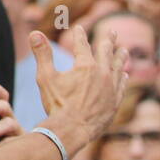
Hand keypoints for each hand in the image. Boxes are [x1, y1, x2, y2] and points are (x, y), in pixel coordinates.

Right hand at [32, 26, 127, 151]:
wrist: (73, 130)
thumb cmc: (58, 105)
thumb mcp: (46, 78)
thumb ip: (42, 54)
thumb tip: (34, 32)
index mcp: (85, 66)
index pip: (82, 45)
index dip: (79, 36)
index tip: (79, 28)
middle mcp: (102, 74)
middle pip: (106, 52)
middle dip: (108, 40)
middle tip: (112, 32)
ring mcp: (111, 88)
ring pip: (118, 68)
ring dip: (120, 57)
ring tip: (124, 50)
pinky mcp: (115, 102)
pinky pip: (121, 86)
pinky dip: (122, 78)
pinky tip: (124, 75)